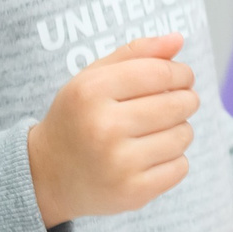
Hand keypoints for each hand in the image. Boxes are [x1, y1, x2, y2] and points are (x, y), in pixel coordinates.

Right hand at [27, 34, 199, 228]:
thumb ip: (135, 53)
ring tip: (156, 131)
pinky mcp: (133, 192)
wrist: (47, 176)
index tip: (181, 77)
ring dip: (179, 130)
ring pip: (184, 135)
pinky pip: (181, 166)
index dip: (181, 73)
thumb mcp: (92, 78)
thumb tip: (178, 39)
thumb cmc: (78, 118)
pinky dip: (174, 159)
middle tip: (174, 103)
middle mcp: (104, 127)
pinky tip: (150, 156)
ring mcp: (119, 164)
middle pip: (178, 104)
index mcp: (91, 92)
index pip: (161, 73)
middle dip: (185, 99)